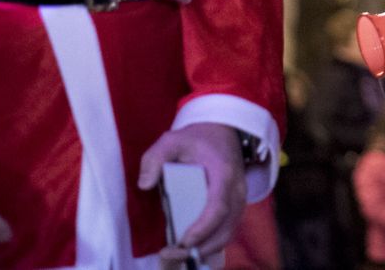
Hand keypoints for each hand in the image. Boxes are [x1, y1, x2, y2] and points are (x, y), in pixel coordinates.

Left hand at [139, 122, 245, 266]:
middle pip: (227, 226)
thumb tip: (144, 184)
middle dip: (204, 246)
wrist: (223, 130)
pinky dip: (214, 241)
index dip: (203, 228)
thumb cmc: (198, 138)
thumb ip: (155, 158)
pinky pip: (229, 228)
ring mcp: (240, 197)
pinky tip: (194, 248)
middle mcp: (237, 188)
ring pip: (230, 230)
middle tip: (175, 254)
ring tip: (181, 254)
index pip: (219, 207)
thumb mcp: (172, 139)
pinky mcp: (237, 203)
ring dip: (209, 247)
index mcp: (223, 173)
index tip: (184, 241)